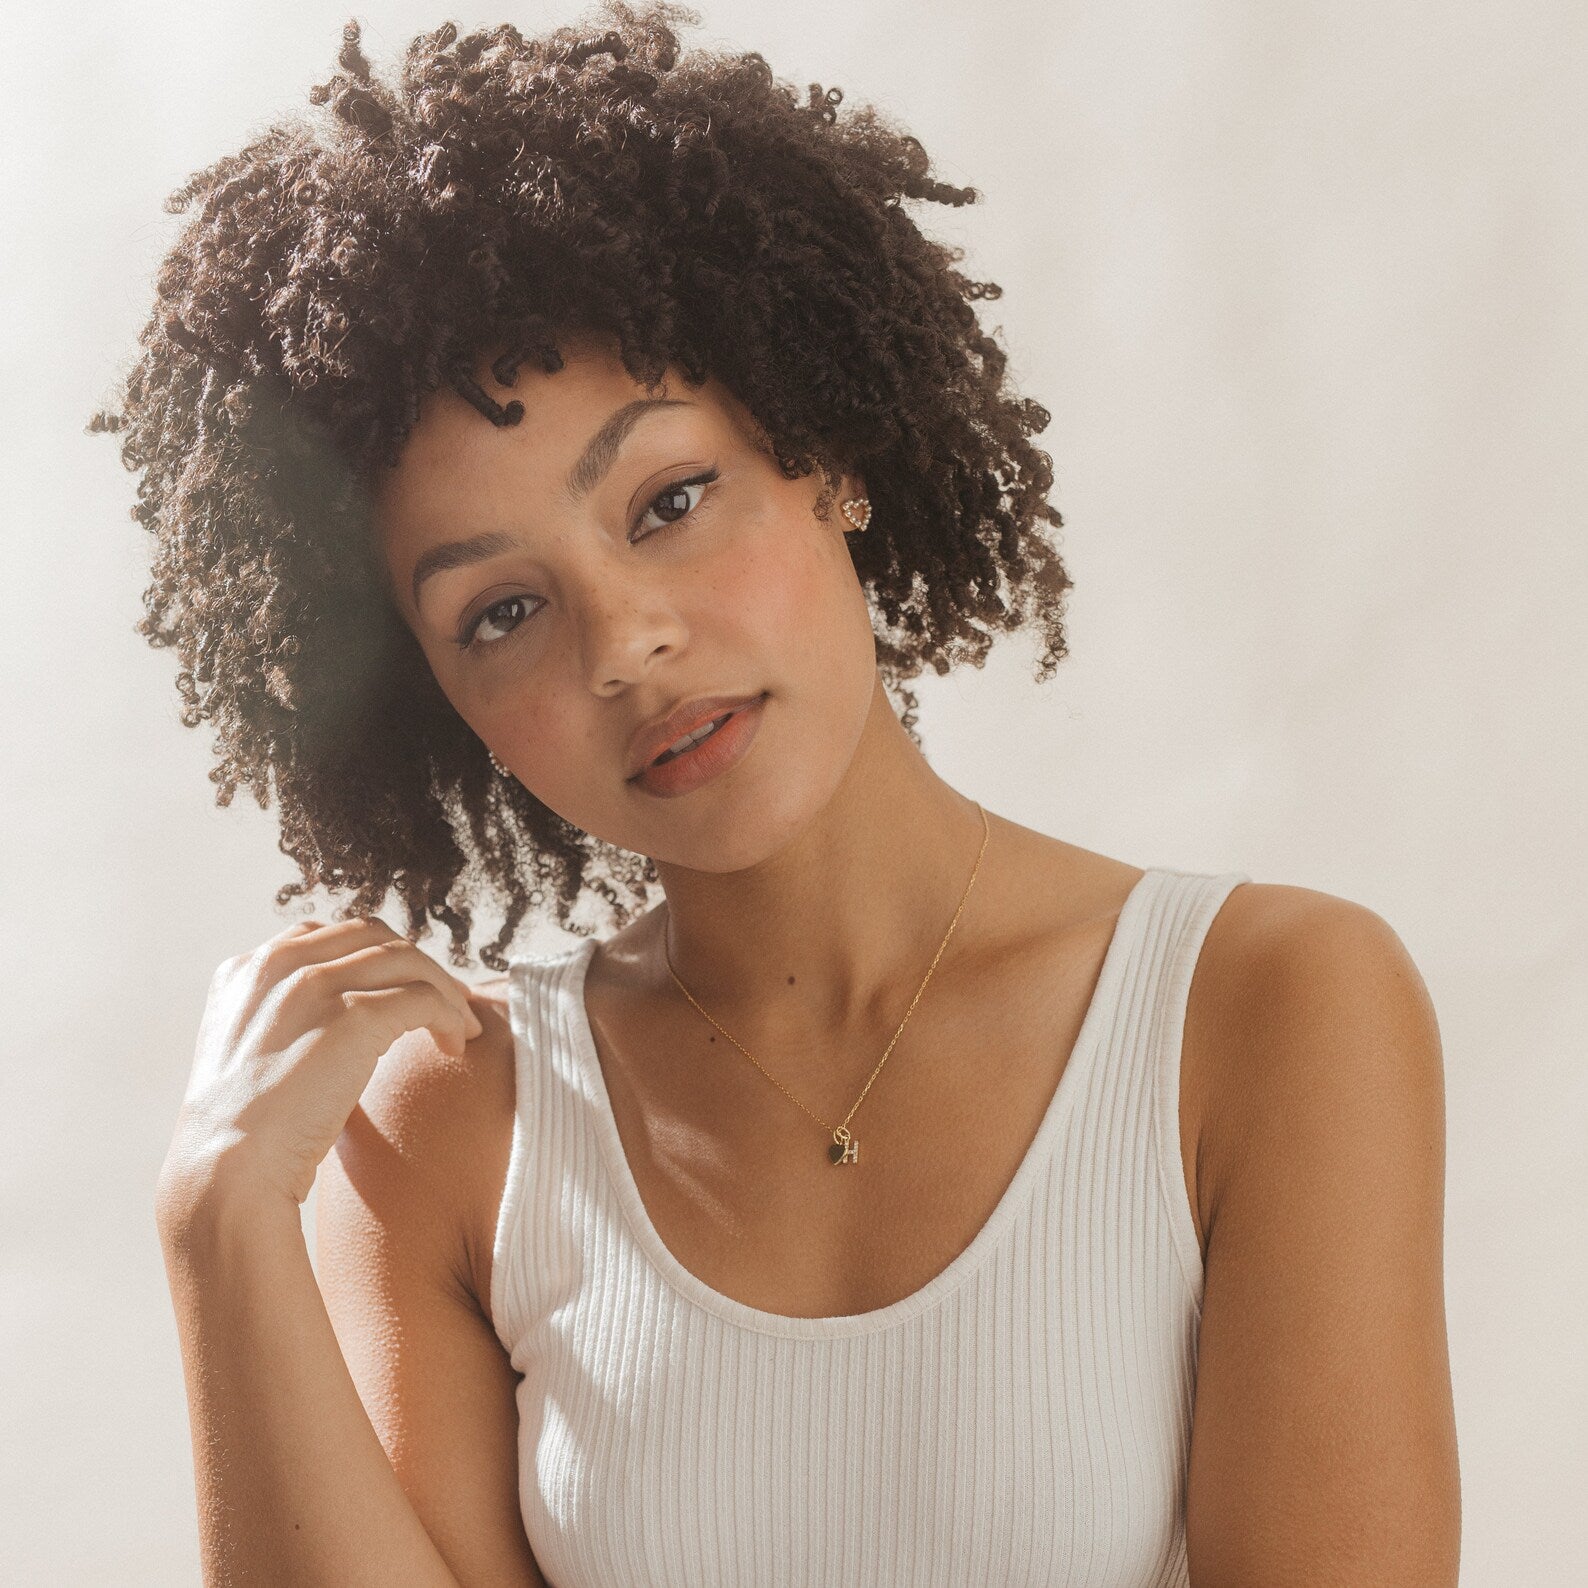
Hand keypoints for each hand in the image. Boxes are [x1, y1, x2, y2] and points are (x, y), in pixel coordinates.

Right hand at [157, 917, 485, 1214]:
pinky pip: (426, 999)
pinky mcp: (354, 1016)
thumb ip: (283, 1020)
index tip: (402, 986)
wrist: (228, 1175)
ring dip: (445, 990)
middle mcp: (280, 964)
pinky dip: (451, 1017)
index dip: (375, 957)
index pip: (329, 936)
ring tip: (462, 1023)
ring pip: (409, 961)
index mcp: (248, 970)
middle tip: (447, 999)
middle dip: (416, 964)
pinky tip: (456, 1046)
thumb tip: (336, 1021)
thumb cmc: (244, 1136)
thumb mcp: (249, 1055)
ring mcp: (317, 986)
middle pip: (374, 937)